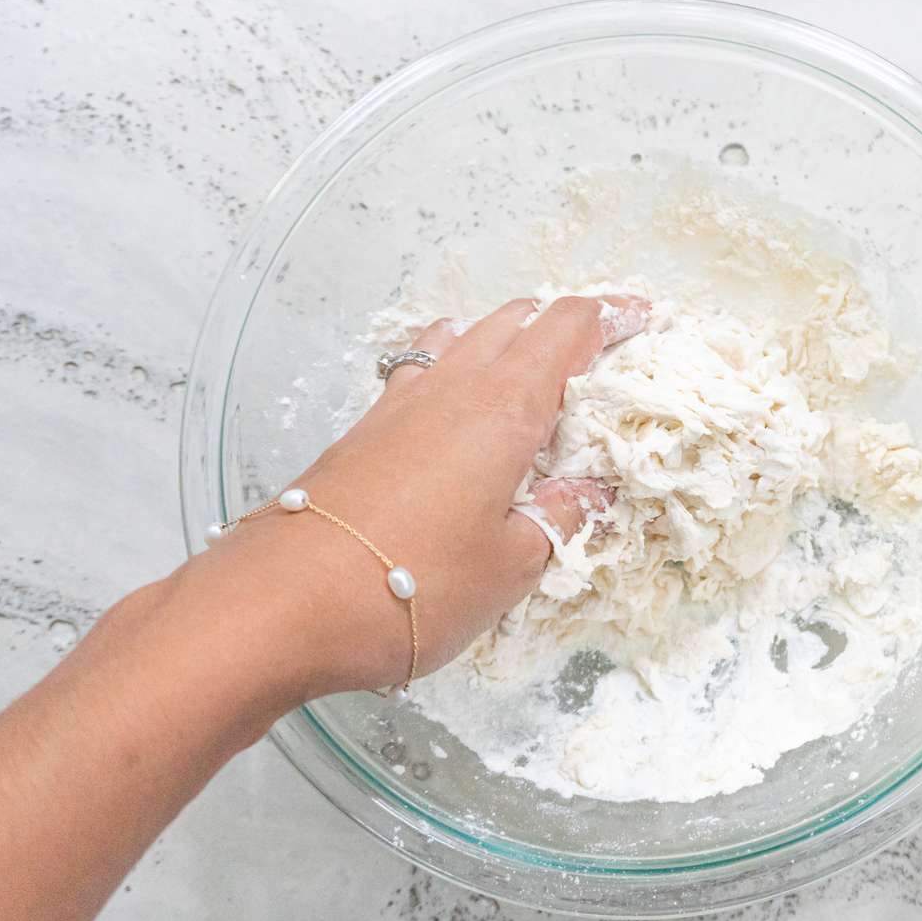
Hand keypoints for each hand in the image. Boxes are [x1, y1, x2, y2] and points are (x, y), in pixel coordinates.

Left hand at [192, 293, 648, 701]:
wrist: (280, 604)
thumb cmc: (412, 586)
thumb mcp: (510, 568)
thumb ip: (557, 521)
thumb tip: (588, 494)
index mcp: (506, 408)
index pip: (567, 330)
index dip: (610, 316)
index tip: (642, 316)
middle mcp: (453, 388)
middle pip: (515, 321)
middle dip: (561, 323)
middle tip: (597, 348)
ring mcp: (400, 404)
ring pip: (464, 339)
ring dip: (503, 338)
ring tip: (529, 366)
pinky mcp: (362, 432)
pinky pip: (421, 372)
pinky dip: (453, 367)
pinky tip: (452, 400)